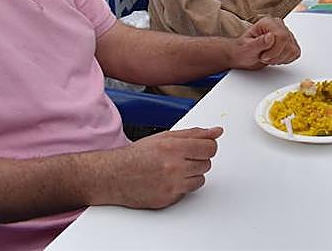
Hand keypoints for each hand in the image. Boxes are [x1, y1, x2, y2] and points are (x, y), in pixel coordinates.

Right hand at [104, 127, 221, 208]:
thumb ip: (194, 134)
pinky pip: (187, 192)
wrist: (115, 176)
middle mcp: (174, 167)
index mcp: (174, 147)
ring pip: (200, 179)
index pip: (210, 148)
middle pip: (206, 164)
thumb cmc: (138, 156)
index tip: (202, 148)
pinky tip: (168, 181)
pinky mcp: (168, 199)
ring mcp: (172, 185)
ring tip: (175, 170)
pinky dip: (181, 187)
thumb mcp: (166, 137)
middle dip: (197, 160)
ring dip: (192, 174)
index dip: (208, 147)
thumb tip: (216, 132)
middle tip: (181, 158)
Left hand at [229, 17, 300, 69]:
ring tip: (268, 57)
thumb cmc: (242, 50)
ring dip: (280, 58)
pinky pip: (295, 53)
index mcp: (268, 22)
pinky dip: (285, 59)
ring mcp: (285, 33)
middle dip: (276, 56)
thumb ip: (259, 43)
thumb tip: (271, 36)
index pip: (282, 36)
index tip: (264, 56)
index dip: (275, 50)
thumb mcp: (247, 48)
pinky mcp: (290, 42)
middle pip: (288, 43)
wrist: (243, 55)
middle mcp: (278, 25)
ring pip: (293, 49)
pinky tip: (275, 57)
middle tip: (264, 57)